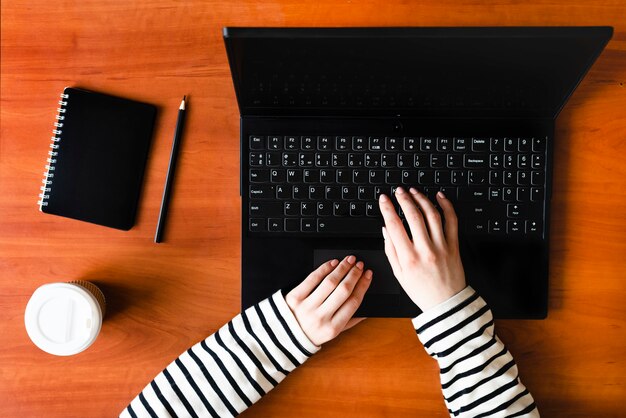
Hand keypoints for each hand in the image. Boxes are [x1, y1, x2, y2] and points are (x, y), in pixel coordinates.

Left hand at [285, 256, 371, 345]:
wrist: (284, 338)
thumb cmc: (310, 334)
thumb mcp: (332, 334)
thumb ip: (349, 323)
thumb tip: (366, 311)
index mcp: (333, 328)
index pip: (353, 302)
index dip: (363, 286)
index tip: (368, 275)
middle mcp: (321, 318)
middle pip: (343, 290)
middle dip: (354, 274)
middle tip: (360, 265)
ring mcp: (307, 307)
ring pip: (329, 283)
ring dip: (342, 269)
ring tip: (349, 261)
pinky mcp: (294, 298)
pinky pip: (312, 279)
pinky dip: (324, 269)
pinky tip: (332, 263)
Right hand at [379, 187, 465, 310]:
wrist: (446, 303)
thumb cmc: (421, 290)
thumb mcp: (399, 274)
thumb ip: (390, 250)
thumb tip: (386, 229)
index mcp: (408, 258)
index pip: (395, 225)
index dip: (387, 208)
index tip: (384, 199)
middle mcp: (425, 250)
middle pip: (413, 216)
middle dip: (404, 199)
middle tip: (398, 191)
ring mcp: (441, 246)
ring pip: (432, 214)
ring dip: (421, 199)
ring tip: (414, 191)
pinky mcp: (454, 245)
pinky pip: (452, 221)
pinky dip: (446, 206)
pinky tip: (439, 197)